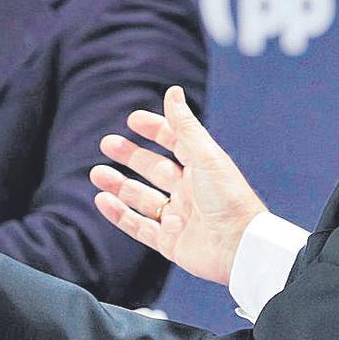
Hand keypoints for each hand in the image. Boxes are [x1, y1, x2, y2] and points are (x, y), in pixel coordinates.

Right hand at [90, 86, 266, 285]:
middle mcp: (191, 192)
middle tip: (107, 143)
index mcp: (203, 168)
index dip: (155, 130)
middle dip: (131, 156)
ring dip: (119, 185)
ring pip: (143, 198)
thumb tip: (172, 91)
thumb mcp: (205, 156)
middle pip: (155, 169)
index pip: (175, 143)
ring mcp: (180, 218)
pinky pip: (139, 226)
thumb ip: (185, 126)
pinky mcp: (171, 243)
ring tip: (96, 173)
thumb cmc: (229, 198)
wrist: (241, 248)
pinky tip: (103, 200)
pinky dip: (119, 214)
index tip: (133, 120)